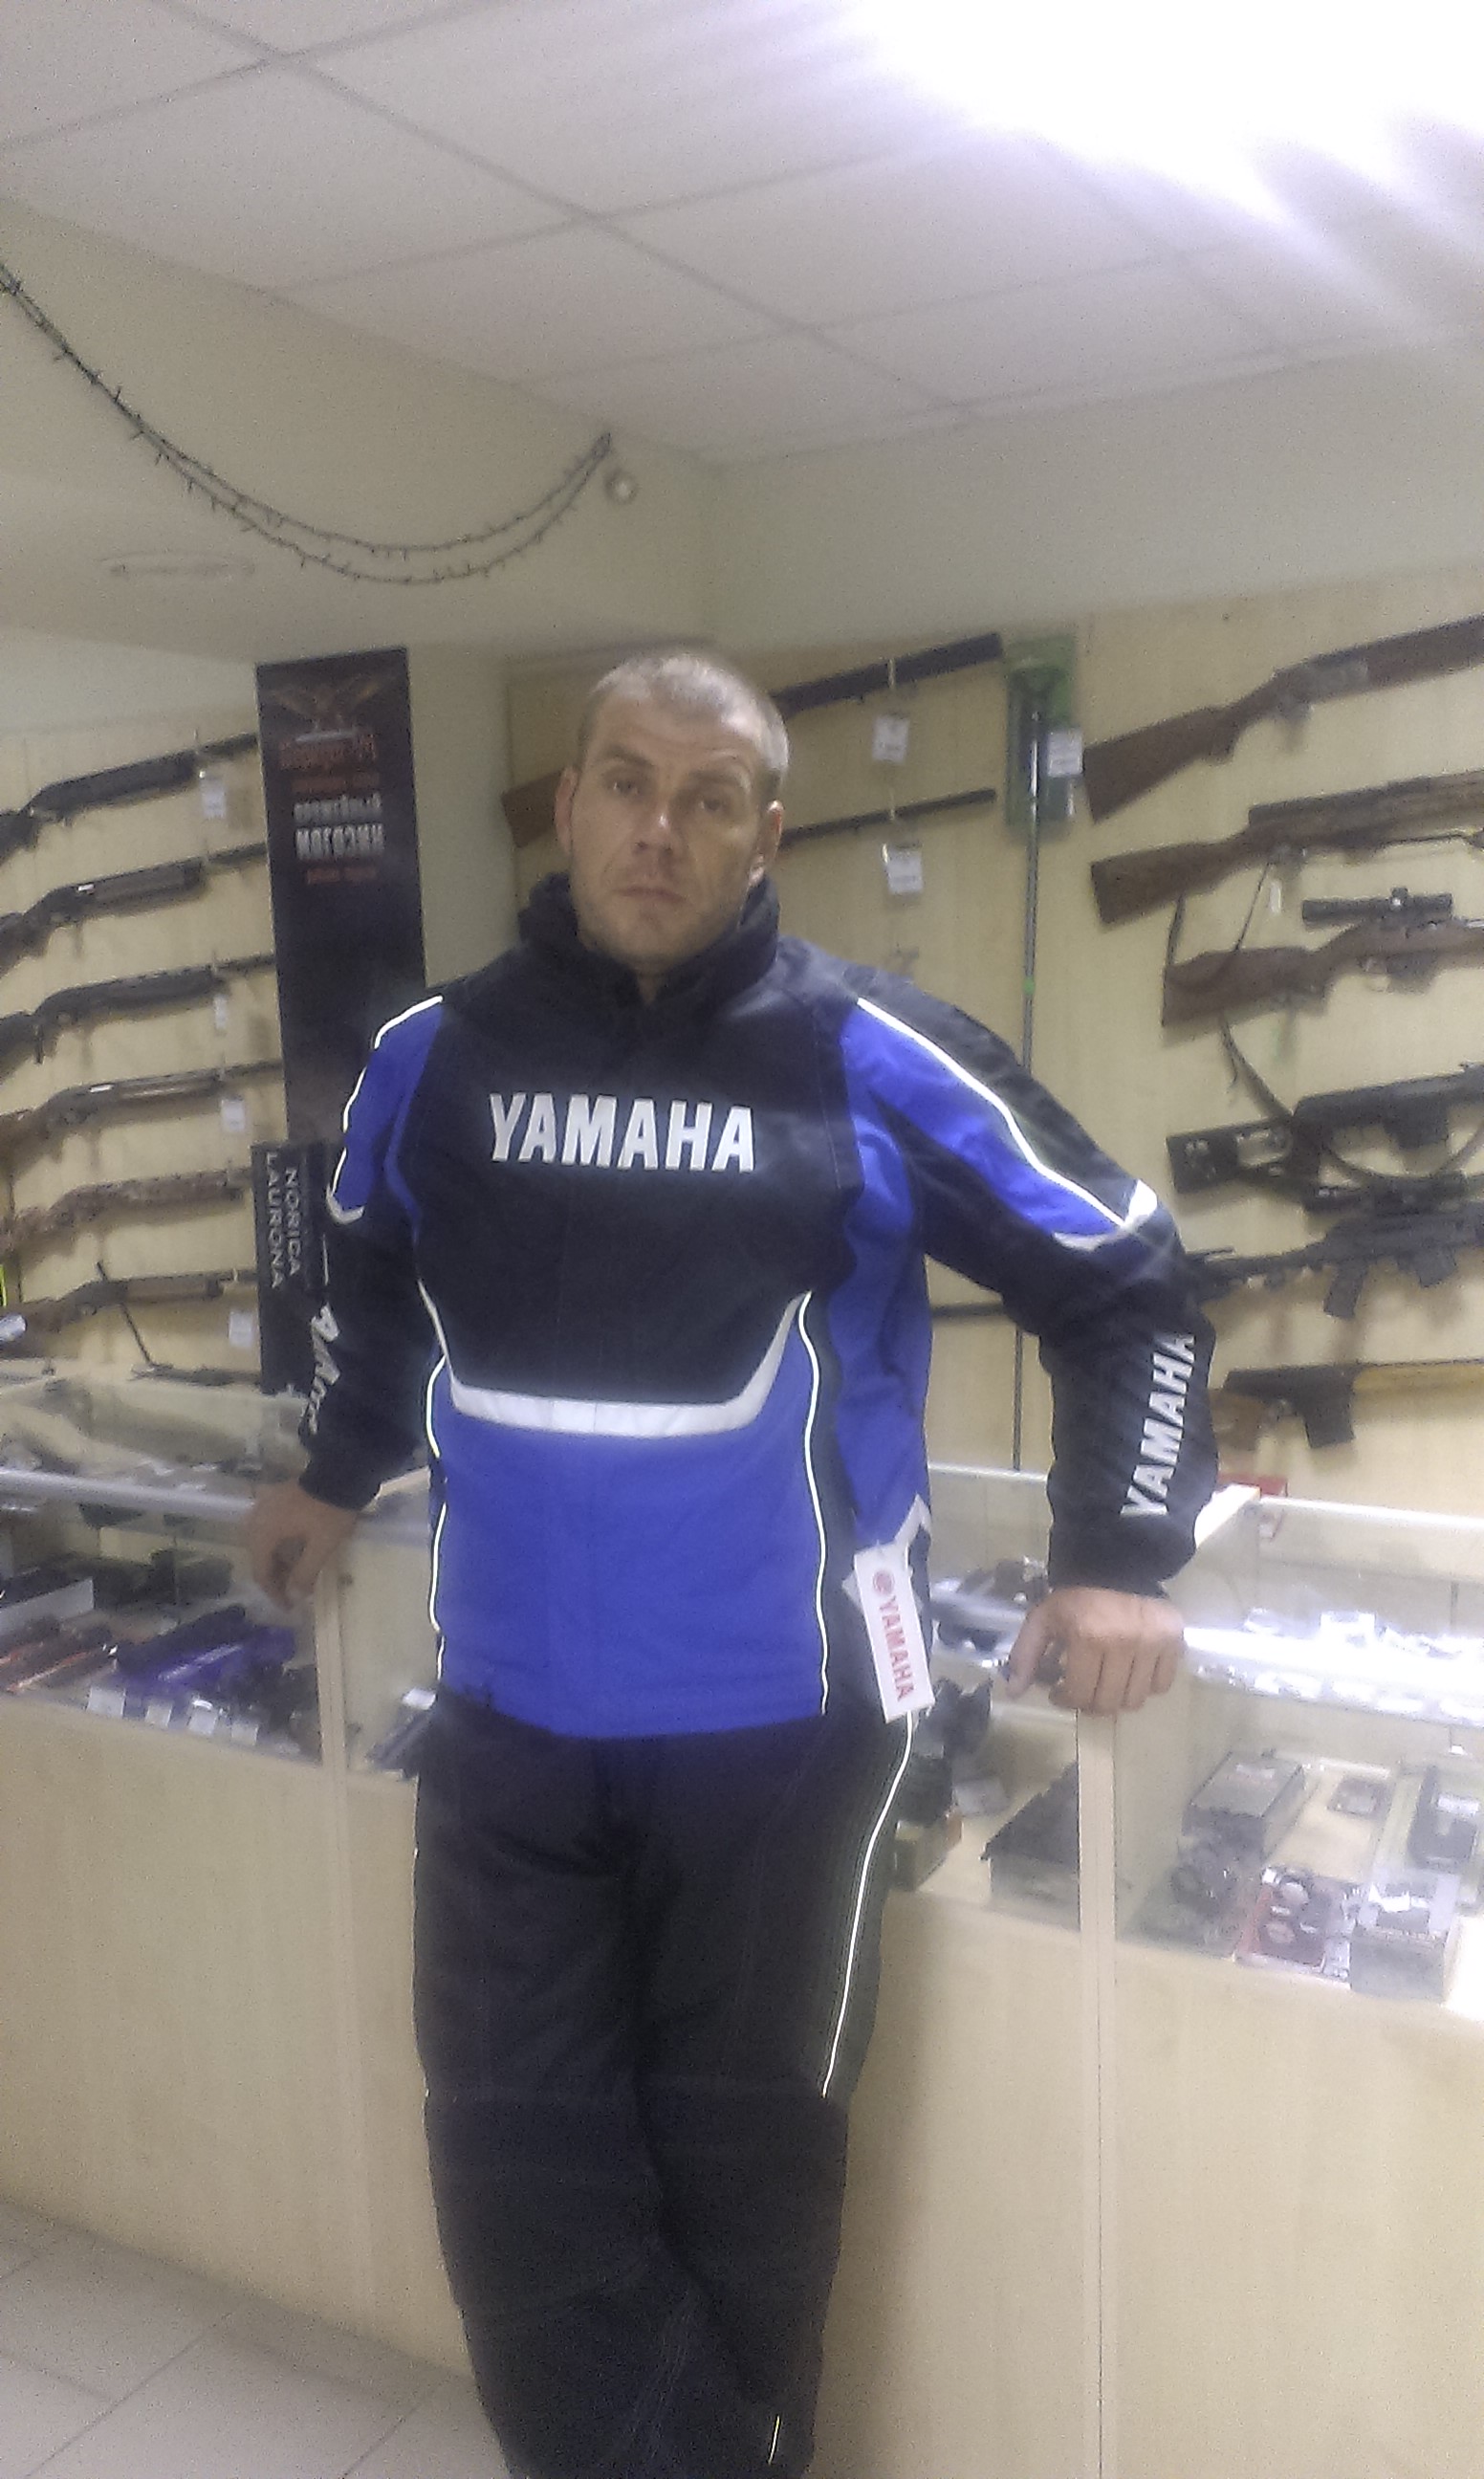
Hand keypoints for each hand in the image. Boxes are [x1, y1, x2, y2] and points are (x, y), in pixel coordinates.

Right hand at [244, 1480, 359, 1609]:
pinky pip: (269, 1527)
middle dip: (274, 1576)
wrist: (341, 1471)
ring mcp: (264, 1505)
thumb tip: (294, 1595)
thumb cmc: (329, 1512)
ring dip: (277, 1560)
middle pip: (258, 1556)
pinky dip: (278, 1543)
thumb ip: (305, 1573)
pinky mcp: (275, 1497)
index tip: (288, 1607)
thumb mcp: (321, 1547)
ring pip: (263, 1541)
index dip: (274, 1592)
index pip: (260, 1571)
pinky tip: (294, 1549)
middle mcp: (256, 1519)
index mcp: (263, 1532)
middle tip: (292, 1591)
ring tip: (295, 1573)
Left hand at [1004, 1586, 1182, 1714]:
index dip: (1066, 1700)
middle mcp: (1125, 1643)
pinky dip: (1146, 1686)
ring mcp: (1153, 1644)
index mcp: (1088, 1637)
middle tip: (1084, 1690)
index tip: (1060, 1693)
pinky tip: (1132, 1672)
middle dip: (1091, 1703)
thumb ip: (1025, 1655)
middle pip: (1109, 1703)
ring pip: (1136, 1700)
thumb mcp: (1043, 1619)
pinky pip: (1162, 1685)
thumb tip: (1013, 1692)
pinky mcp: (1174, 1641)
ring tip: (1107, 1682)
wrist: (1117, 1566)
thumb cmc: (1076, 1598)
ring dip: (1118, 1698)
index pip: (1080, 1694)